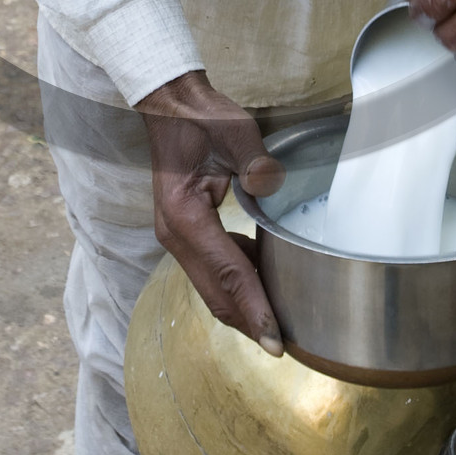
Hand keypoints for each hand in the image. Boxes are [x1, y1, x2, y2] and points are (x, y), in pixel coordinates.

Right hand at [133, 71, 285, 353]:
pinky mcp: (185, 234)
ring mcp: (176, 237)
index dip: (254, 309)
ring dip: (243, 308)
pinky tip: (264, 282)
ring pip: (211, 288)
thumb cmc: (202, 118)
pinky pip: (212, 271)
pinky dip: (237, 285)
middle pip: (215, 294)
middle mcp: (175, 235)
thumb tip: (272, 186)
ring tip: (280, 325)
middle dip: (249, 323)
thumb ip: (254, 160)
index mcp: (185, 215)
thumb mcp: (234, 131)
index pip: (226, 273)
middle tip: (284, 347)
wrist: (171, 107)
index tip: (275, 341)